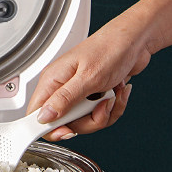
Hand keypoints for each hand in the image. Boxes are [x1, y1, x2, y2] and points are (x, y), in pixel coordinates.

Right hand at [26, 16, 147, 139]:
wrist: (135, 41)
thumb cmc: (110, 49)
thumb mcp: (87, 77)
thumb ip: (64, 99)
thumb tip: (43, 117)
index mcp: (53, 81)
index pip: (37, 115)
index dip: (50, 129)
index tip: (68, 131)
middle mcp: (63, 88)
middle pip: (66, 124)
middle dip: (88, 121)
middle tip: (99, 106)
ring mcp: (79, 93)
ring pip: (85, 122)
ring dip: (104, 113)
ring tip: (111, 95)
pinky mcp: (93, 96)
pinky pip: (99, 116)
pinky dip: (113, 108)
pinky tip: (117, 92)